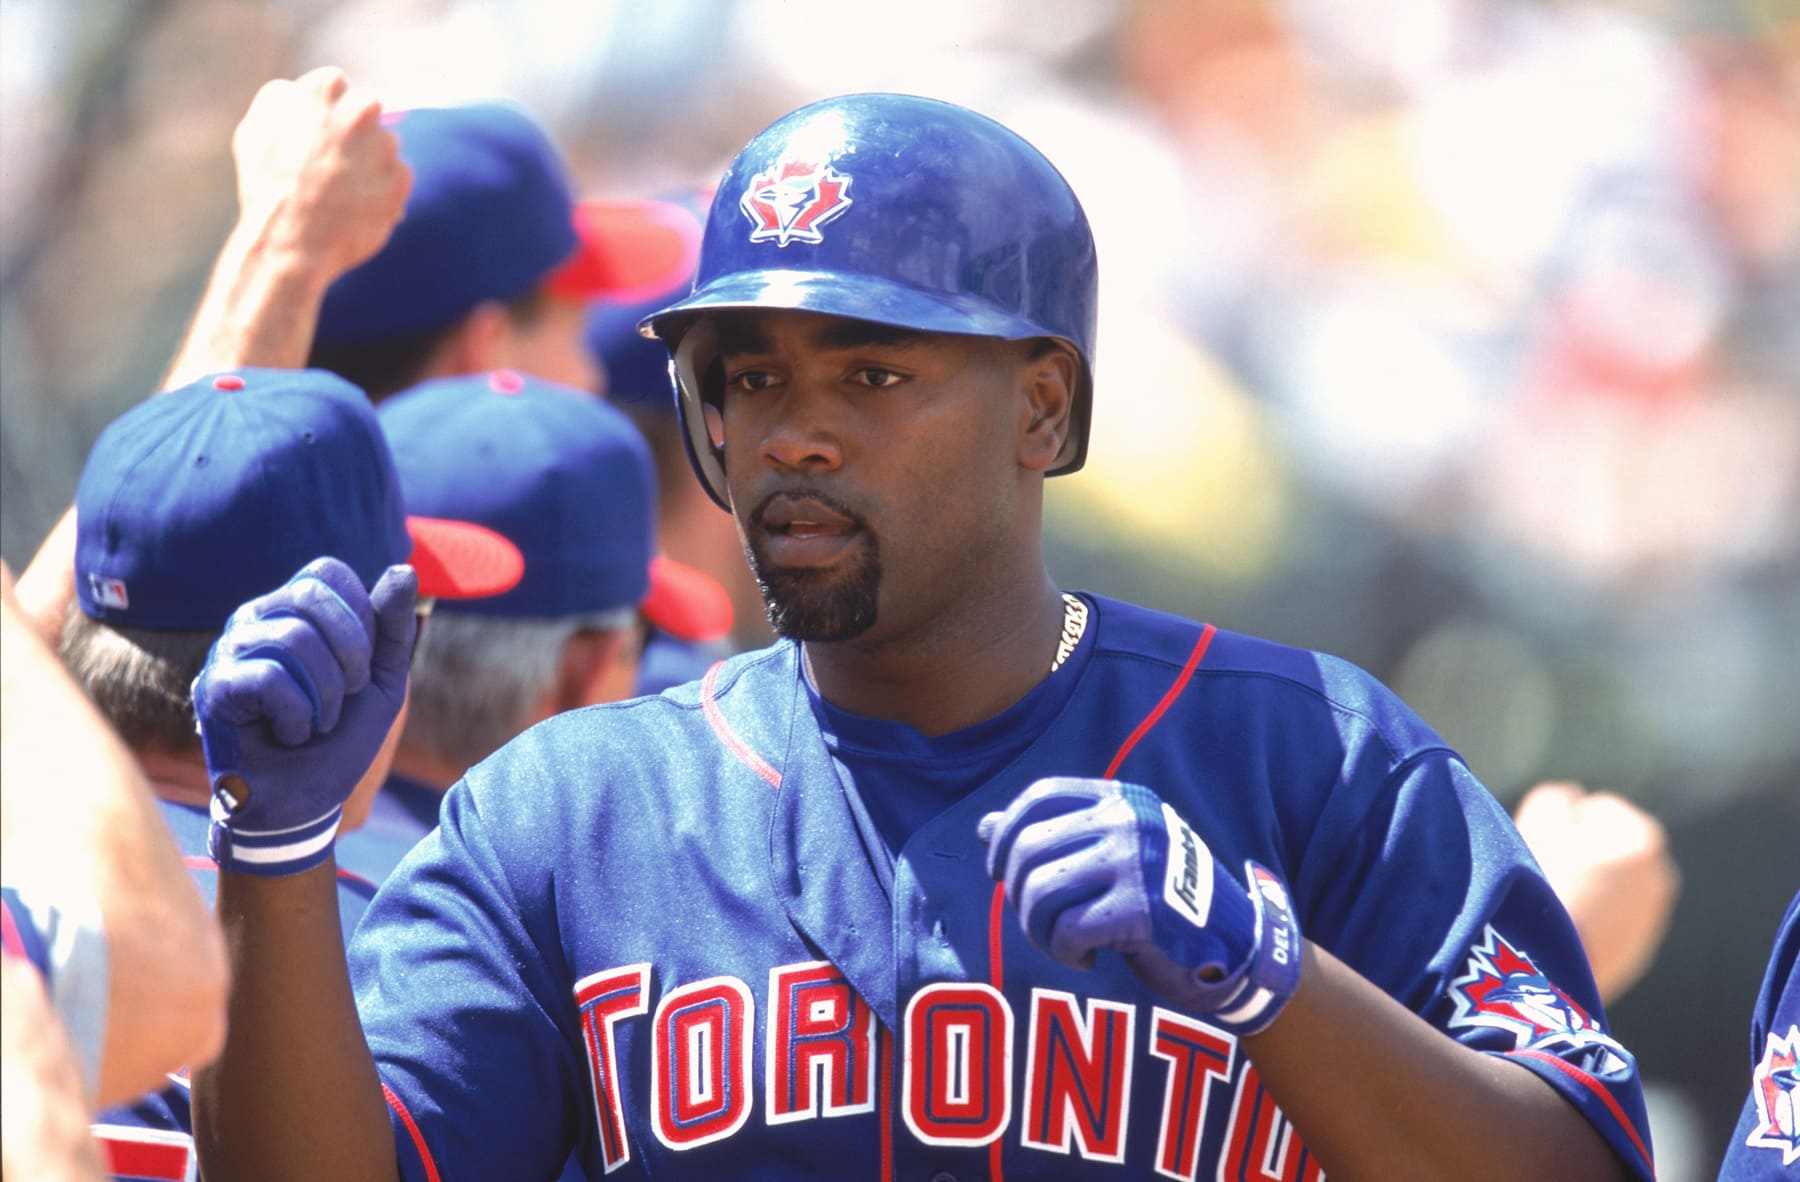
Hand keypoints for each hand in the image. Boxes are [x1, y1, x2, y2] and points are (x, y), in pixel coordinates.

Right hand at [195, 558, 415, 875]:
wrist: (305, 800)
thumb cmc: (340, 738)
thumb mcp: (382, 680)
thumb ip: (393, 627)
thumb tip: (403, 570)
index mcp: (291, 609)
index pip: (327, 571)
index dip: (360, 615)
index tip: (364, 664)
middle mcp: (253, 619)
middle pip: (310, 597)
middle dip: (349, 653)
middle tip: (347, 695)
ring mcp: (227, 650)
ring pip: (292, 639)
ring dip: (326, 694)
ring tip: (319, 722)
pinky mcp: (214, 688)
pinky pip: (269, 680)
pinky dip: (299, 716)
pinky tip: (291, 735)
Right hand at [231, 67, 411, 283]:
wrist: (290, 240)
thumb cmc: (267, 184)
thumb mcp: (255, 129)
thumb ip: (281, 100)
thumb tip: (298, 91)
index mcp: (325, 90)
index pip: (335, 85)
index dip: (326, 111)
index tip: (319, 131)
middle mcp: (361, 110)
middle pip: (366, 112)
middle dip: (354, 132)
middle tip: (333, 162)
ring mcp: (385, 145)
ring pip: (384, 146)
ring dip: (369, 163)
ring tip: (340, 193)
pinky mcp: (401, 178)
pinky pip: (396, 178)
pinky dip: (382, 191)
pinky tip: (357, 207)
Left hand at [978, 777, 1300, 1034]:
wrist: (1237, 948)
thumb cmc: (1163, 903)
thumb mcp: (1112, 857)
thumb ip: (1055, 838)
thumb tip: (984, 828)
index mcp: (1122, 801)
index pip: (1039, 797)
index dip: (1007, 834)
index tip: (1001, 872)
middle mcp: (1130, 821)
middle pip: (1029, 848)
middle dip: (1018, 893)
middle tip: (1039, 922)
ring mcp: (1137, 862)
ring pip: (1040, 891)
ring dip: (1038, 929)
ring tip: (1061, 944)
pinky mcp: (1141, 909)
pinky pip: (1068, 930)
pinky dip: (1064, 953)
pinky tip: (1086, 959)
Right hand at [1513, 781, 1679, 1003]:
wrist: (1550, 967)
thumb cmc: (1542, 886)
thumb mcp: (1538, 823)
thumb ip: (1557, 799)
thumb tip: (1570, 799)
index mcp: (1642, 839)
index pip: (1596, 810)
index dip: (1563, 822)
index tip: (1540, 843)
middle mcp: (1659, 876)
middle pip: (1611, 849)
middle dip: (1584, 853)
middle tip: (1546, 871)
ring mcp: (1652, 917)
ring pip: (1612, 886)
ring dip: (1590, 885)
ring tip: (1554, 903)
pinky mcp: (1639, 950)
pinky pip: (1612, 920)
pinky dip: (1593, 917)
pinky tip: (1564, 928)